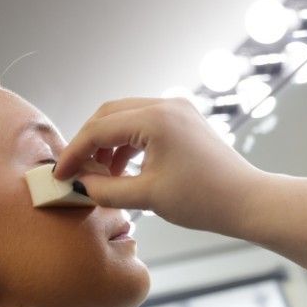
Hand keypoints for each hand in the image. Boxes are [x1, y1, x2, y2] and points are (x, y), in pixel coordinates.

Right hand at [53, 97, 264, 239]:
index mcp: (156, 119)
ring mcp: (176, 110)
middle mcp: (166, 105)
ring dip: (106, 144)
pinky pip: (143, 125)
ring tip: (99, 176)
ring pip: (124, 118)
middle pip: (109, 114)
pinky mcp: (183, 121)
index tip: (60, 175)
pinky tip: (120, 170)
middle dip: (87, 142)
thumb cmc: (204, 200)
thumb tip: (78, 186)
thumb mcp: (147, 197)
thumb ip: (106, 190)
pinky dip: (126, 144)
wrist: (246, 201)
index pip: (99, 129)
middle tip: (74, 172)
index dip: (75, 153)